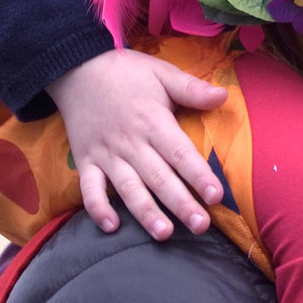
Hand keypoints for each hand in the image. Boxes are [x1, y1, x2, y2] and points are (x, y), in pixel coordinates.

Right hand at [47, 48, 228, 238]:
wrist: (78, 69)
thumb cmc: (127, 73)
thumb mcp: (162, 73)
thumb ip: (192, 89)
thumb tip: (224, 96)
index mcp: (153, 121)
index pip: (180, 153)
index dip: (199, 175)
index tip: (216, 196)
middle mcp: (130, 143)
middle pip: (159, 178)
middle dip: (180, 203)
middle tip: (201, 226)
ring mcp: (106, 155)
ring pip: (128, 189)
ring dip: (145, 213)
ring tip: (164, 233)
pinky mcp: (85, 161)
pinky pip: (89, 190)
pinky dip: (97, 209)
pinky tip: (112, 227)